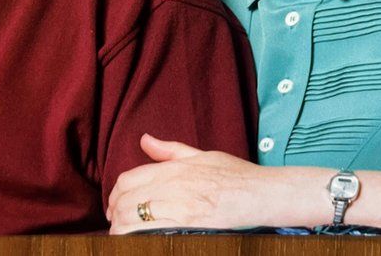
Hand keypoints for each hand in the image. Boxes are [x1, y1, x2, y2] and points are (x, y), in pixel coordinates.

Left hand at [107, 133, 272, 233]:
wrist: (265, 195)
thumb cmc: (238, 176)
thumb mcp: (203, 156)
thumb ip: (170, 151)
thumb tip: (145, 140)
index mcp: (174, 169)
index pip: (128, 180)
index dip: (115, 195)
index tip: (115, 206)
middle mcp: (174, 188)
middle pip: (126, 203)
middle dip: (115, 216)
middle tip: (117, 224)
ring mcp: (181, 211)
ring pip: (133, 223)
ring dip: (123, 231)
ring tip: (126, 236)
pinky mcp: (190, 230)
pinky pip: (152, 236)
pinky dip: (140, 239)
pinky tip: (140, 241)